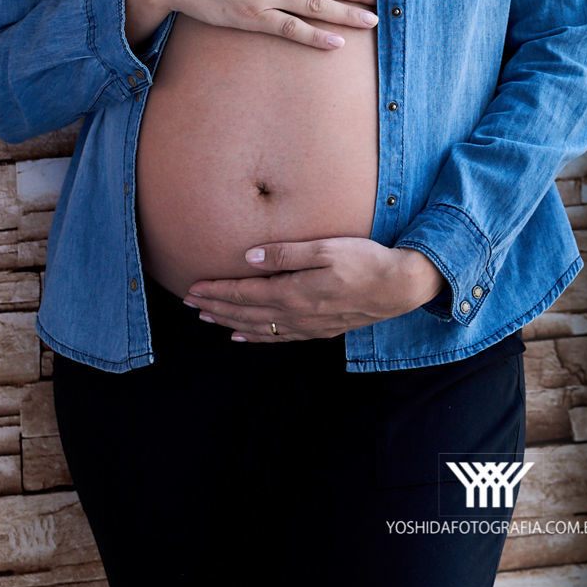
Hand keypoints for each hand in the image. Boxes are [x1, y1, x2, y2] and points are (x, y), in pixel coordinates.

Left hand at [183, 239, 446, 341]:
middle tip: (189, 302)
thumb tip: (249, 257)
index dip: (217, 291)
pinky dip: (255, 338)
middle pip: (245, 312)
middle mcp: (295, 314)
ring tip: (207, 317)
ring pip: (257, 328)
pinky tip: (242, 336)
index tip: (193, 287)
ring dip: (229, 322)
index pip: (245, 293)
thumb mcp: (326, 248)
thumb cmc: (364, 261)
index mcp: (294, 292)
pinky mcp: (318, 329)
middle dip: (215, 307)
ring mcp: (306, 326)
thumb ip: (287, 252)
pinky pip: (277, 338)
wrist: (397, 287)